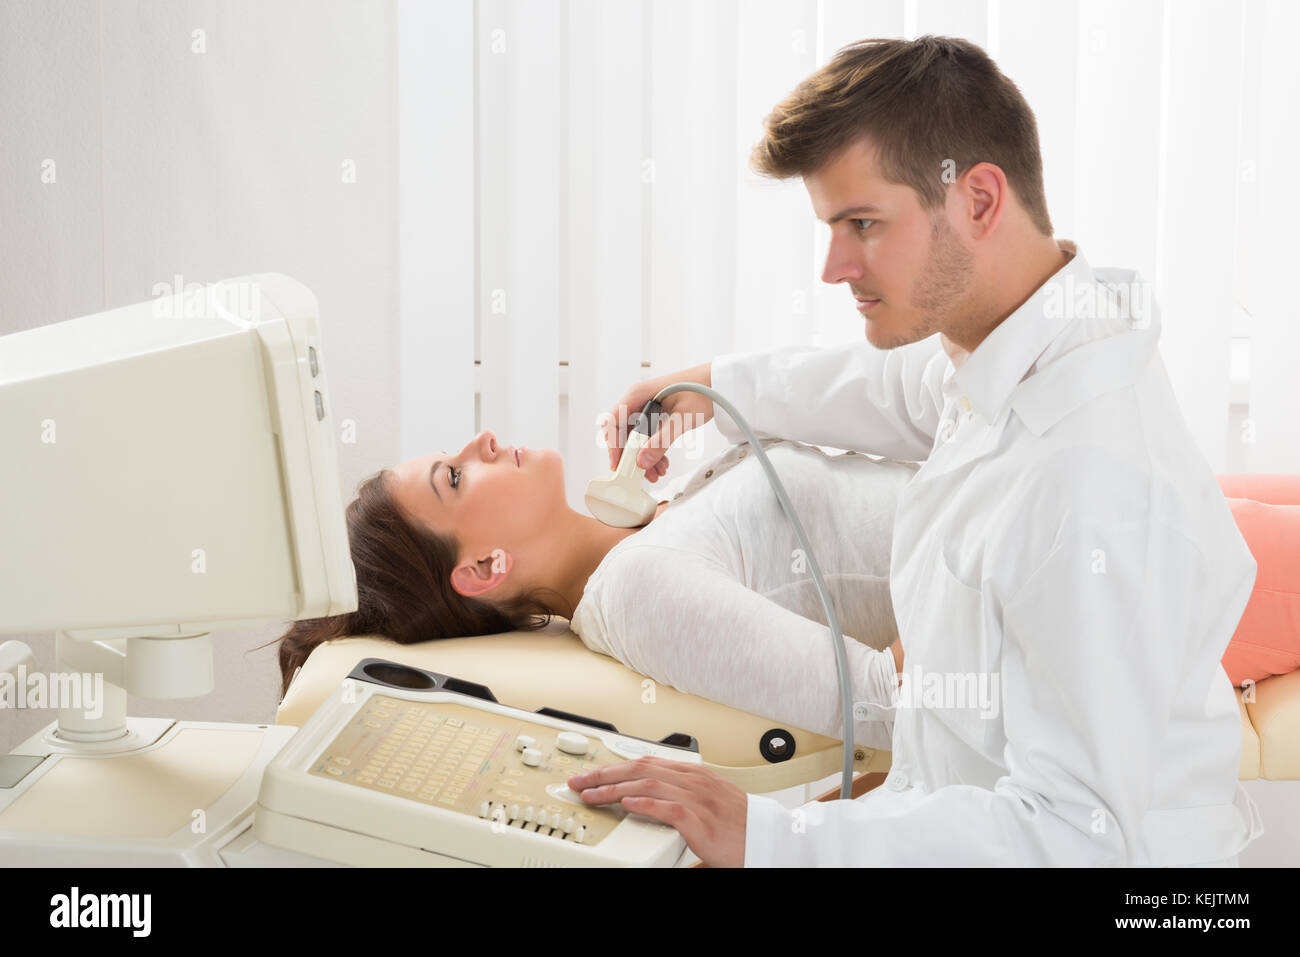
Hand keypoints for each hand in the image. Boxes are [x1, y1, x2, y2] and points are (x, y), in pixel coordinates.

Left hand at [567, 755, 747, 866]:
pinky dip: (644, 804)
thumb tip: (647, 802)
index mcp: (693, 774)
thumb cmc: (740, 826)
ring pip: (647, 785)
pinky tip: (626, 805)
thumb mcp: (708, 801)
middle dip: (604, 773)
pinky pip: (667, 807)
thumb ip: (680, 797)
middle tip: (579, 781)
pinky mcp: (701, 821)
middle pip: (640, 768)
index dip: (614, 766)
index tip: (591, 773)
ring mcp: (698, 799)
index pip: (645, 762)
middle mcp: (694, 781)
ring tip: (591, 795)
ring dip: (614, 789)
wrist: (769, 840)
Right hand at [601, 361, 714, 482]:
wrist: (719, 382)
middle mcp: (638, 400)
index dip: (613, 445)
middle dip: (630, 456)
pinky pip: (647, 436)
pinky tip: (662, 463)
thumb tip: (642, 461)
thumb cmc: (703, 390)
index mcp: (638, 394)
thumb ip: (662, 441)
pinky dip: (652, 451)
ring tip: (656, 473)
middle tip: (639, 474)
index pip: (614, 421)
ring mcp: (646, 408)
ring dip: (642, 456)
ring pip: (635, 438)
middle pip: (622, 432)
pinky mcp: (656, 415)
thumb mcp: (683, 418)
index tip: (618, 465)